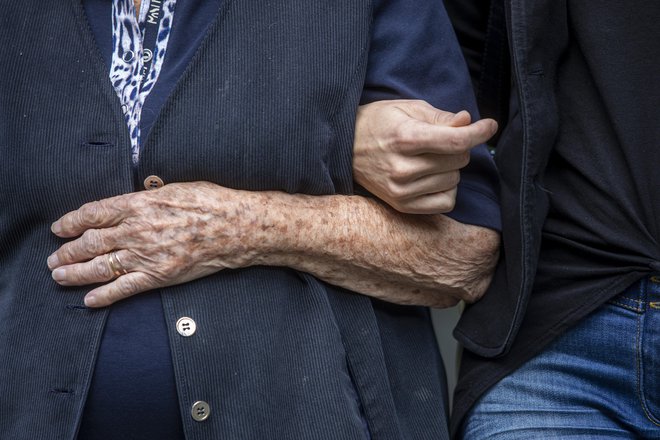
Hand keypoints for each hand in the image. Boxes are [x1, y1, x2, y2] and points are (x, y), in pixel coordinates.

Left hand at [47, 182, 264, 307]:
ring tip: (59, 276)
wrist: (235, 227)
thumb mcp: (174, 188)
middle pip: (91, 242)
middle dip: (67, 251)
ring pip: (100, 266)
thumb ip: (148, 197)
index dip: (71, 222)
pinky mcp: (159, 275)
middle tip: (53, 257)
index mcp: (138, 205)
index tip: (59, 228)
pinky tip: (89, 300)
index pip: (93, 213)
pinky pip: (124, 288)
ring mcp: (146, 255)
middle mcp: (136, 230)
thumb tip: (132, 201)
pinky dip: (104, 295)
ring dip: (75, 273)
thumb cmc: (210, 203)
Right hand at [353, 100, 496, 213]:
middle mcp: (402, 167)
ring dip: (451, 168)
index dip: (479, 132)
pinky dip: (446, 189)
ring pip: (454, 180)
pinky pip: (446, 202)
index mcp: (405, 138)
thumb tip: (467, 122)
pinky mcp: (402, 205)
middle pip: (458, 160)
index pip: (455, 140)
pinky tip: (432, 178)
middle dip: (459, 147)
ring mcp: (402, 190)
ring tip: (429, 159)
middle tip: (441, 140)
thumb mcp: (407, 108)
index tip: (490, 126)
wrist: (345, 148)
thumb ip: (440, 117)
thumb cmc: (377, 123)